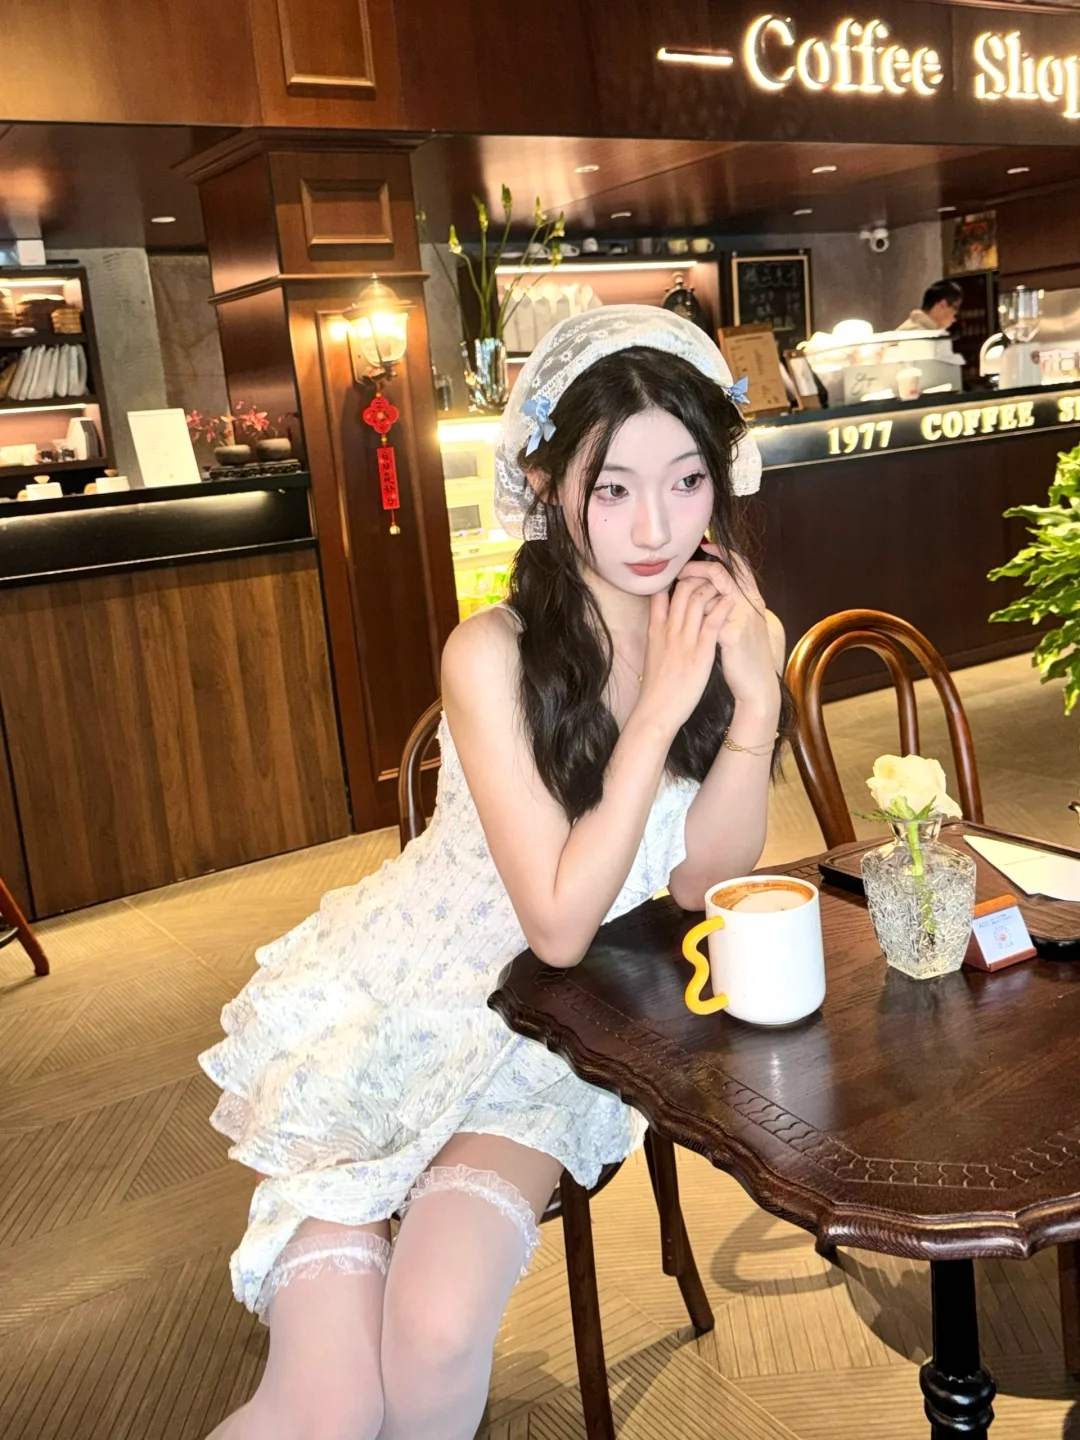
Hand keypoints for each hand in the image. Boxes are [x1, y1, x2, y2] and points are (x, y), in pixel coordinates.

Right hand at [635, 574, 724, 734]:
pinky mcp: (700, 652)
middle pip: (682, 590)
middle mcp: (669, 630)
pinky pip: (713, 622)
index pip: (660, 593)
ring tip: (723, 585)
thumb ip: (658, 635)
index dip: (674, 579)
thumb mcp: (652, 654)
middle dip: (698, 577)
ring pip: (698, 599)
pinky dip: (722, 607)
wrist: (656, 710)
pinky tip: (731, 600)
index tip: (686, 575)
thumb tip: (663, 623)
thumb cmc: (656, 686)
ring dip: (713, 587)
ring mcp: (684, 640)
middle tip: (710, 577)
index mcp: (655, 629)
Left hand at [675, 545, 779, 714]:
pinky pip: (706, 616)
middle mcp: (749, 604)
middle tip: (681, 571)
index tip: (704, 547)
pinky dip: (693, 614)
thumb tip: (711, 588)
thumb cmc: (746, 656)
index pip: (739, 564)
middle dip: (697, 568)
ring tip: (678, 590)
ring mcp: (741, 618)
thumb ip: (731, 604)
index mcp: (753, 599)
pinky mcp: (731, 634)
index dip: (722, 551)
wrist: (756, 685)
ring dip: (692, 588)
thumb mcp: (743, 624)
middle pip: (721, 572)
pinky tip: (683, 616)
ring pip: (712, 590)